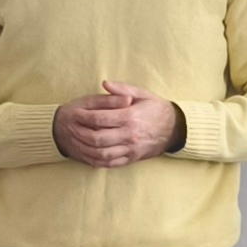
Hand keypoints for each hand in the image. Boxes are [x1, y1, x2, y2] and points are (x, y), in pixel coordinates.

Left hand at [52, 82, 184, 168]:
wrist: (176, 129)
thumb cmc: (157, 109)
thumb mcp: (143, 94)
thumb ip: (123, 89)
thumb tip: (104, 83)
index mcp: (130, 117)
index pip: (100, 118)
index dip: (84, 117)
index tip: (74, 114)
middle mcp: (130, 135)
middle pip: (97, 138)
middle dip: (80, 134)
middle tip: (71, 129)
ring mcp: (131, 148)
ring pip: (102, 154)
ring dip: (86, 149)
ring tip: (76, 142)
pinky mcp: (133, 158)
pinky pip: (111, 163)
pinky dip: (97, 161)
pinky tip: (89, 154)